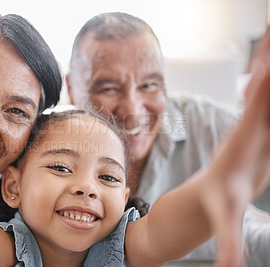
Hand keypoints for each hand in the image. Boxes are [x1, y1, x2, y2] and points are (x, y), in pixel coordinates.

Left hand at [201, 27, 269, 266]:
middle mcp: (249, 130)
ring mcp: (257, 128)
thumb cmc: (216, 202)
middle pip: (262, 93)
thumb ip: (228, 246)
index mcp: (241, 144)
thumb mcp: (224, 223)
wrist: (212, 190)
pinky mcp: (265, 130)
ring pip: (267, 92)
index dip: (262, 92)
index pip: (253, 114)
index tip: (265, 68)